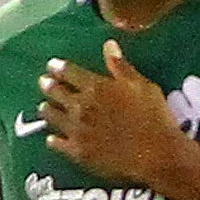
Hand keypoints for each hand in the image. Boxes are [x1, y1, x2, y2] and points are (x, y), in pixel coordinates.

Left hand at [43, 41, 190, 188]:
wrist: (155, 154)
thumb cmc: (153, 117)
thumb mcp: (142, 85)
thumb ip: (121, 66)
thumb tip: (109, 45)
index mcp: (95, 87)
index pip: (69, 72)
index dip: (58, 67)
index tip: (52, 65)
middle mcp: (80, 106)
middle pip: (56, 92)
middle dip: (48, 85)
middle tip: (43, 82)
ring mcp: (76, 130)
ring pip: (52, 116)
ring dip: (47, 109)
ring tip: (43, 107)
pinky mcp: (77, 152)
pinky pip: (57, 144)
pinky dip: (52, 139)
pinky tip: (51, 138)